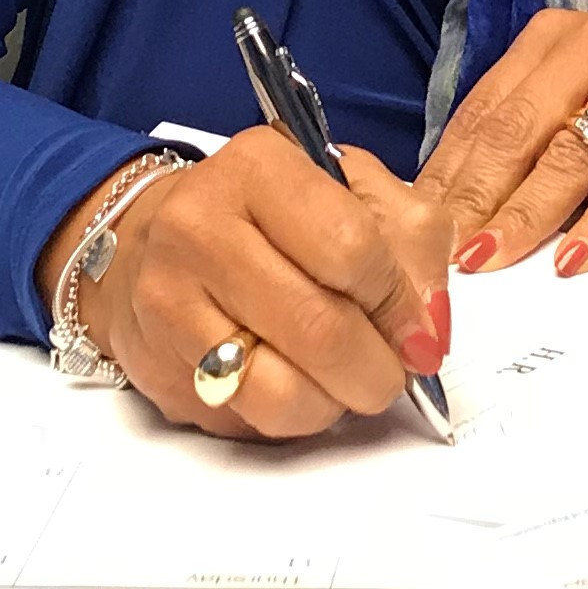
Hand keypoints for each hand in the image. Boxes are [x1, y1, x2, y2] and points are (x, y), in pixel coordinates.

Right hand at [47, 133, 451, 440]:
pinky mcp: (158, 368)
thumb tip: (429, 330)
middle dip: (377, 369)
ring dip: (333, 403)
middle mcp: (199, 228)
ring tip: (340, 380)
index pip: (351, 248)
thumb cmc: (271, 216)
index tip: (419, 331)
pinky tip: (292, 381)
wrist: (160, 240)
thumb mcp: (353, 194)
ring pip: (280, 393)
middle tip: (391, 372)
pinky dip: (289, 417)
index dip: (401, 304)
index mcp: (258, 168)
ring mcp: (168, 303)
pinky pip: (247, 420)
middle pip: (318, 330)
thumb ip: (412, 245)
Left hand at [421, 7, 587, 277]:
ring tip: (492, 260)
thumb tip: (439, 218)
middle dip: (477, 198)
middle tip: (442, 256)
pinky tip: (572, 261)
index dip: (447, 174)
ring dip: (528, 215)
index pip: (485, 112)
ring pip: (573, 153)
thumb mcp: (573, 135)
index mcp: (553, 39)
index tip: (413, 230)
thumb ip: (517, 158)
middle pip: (521, 130)